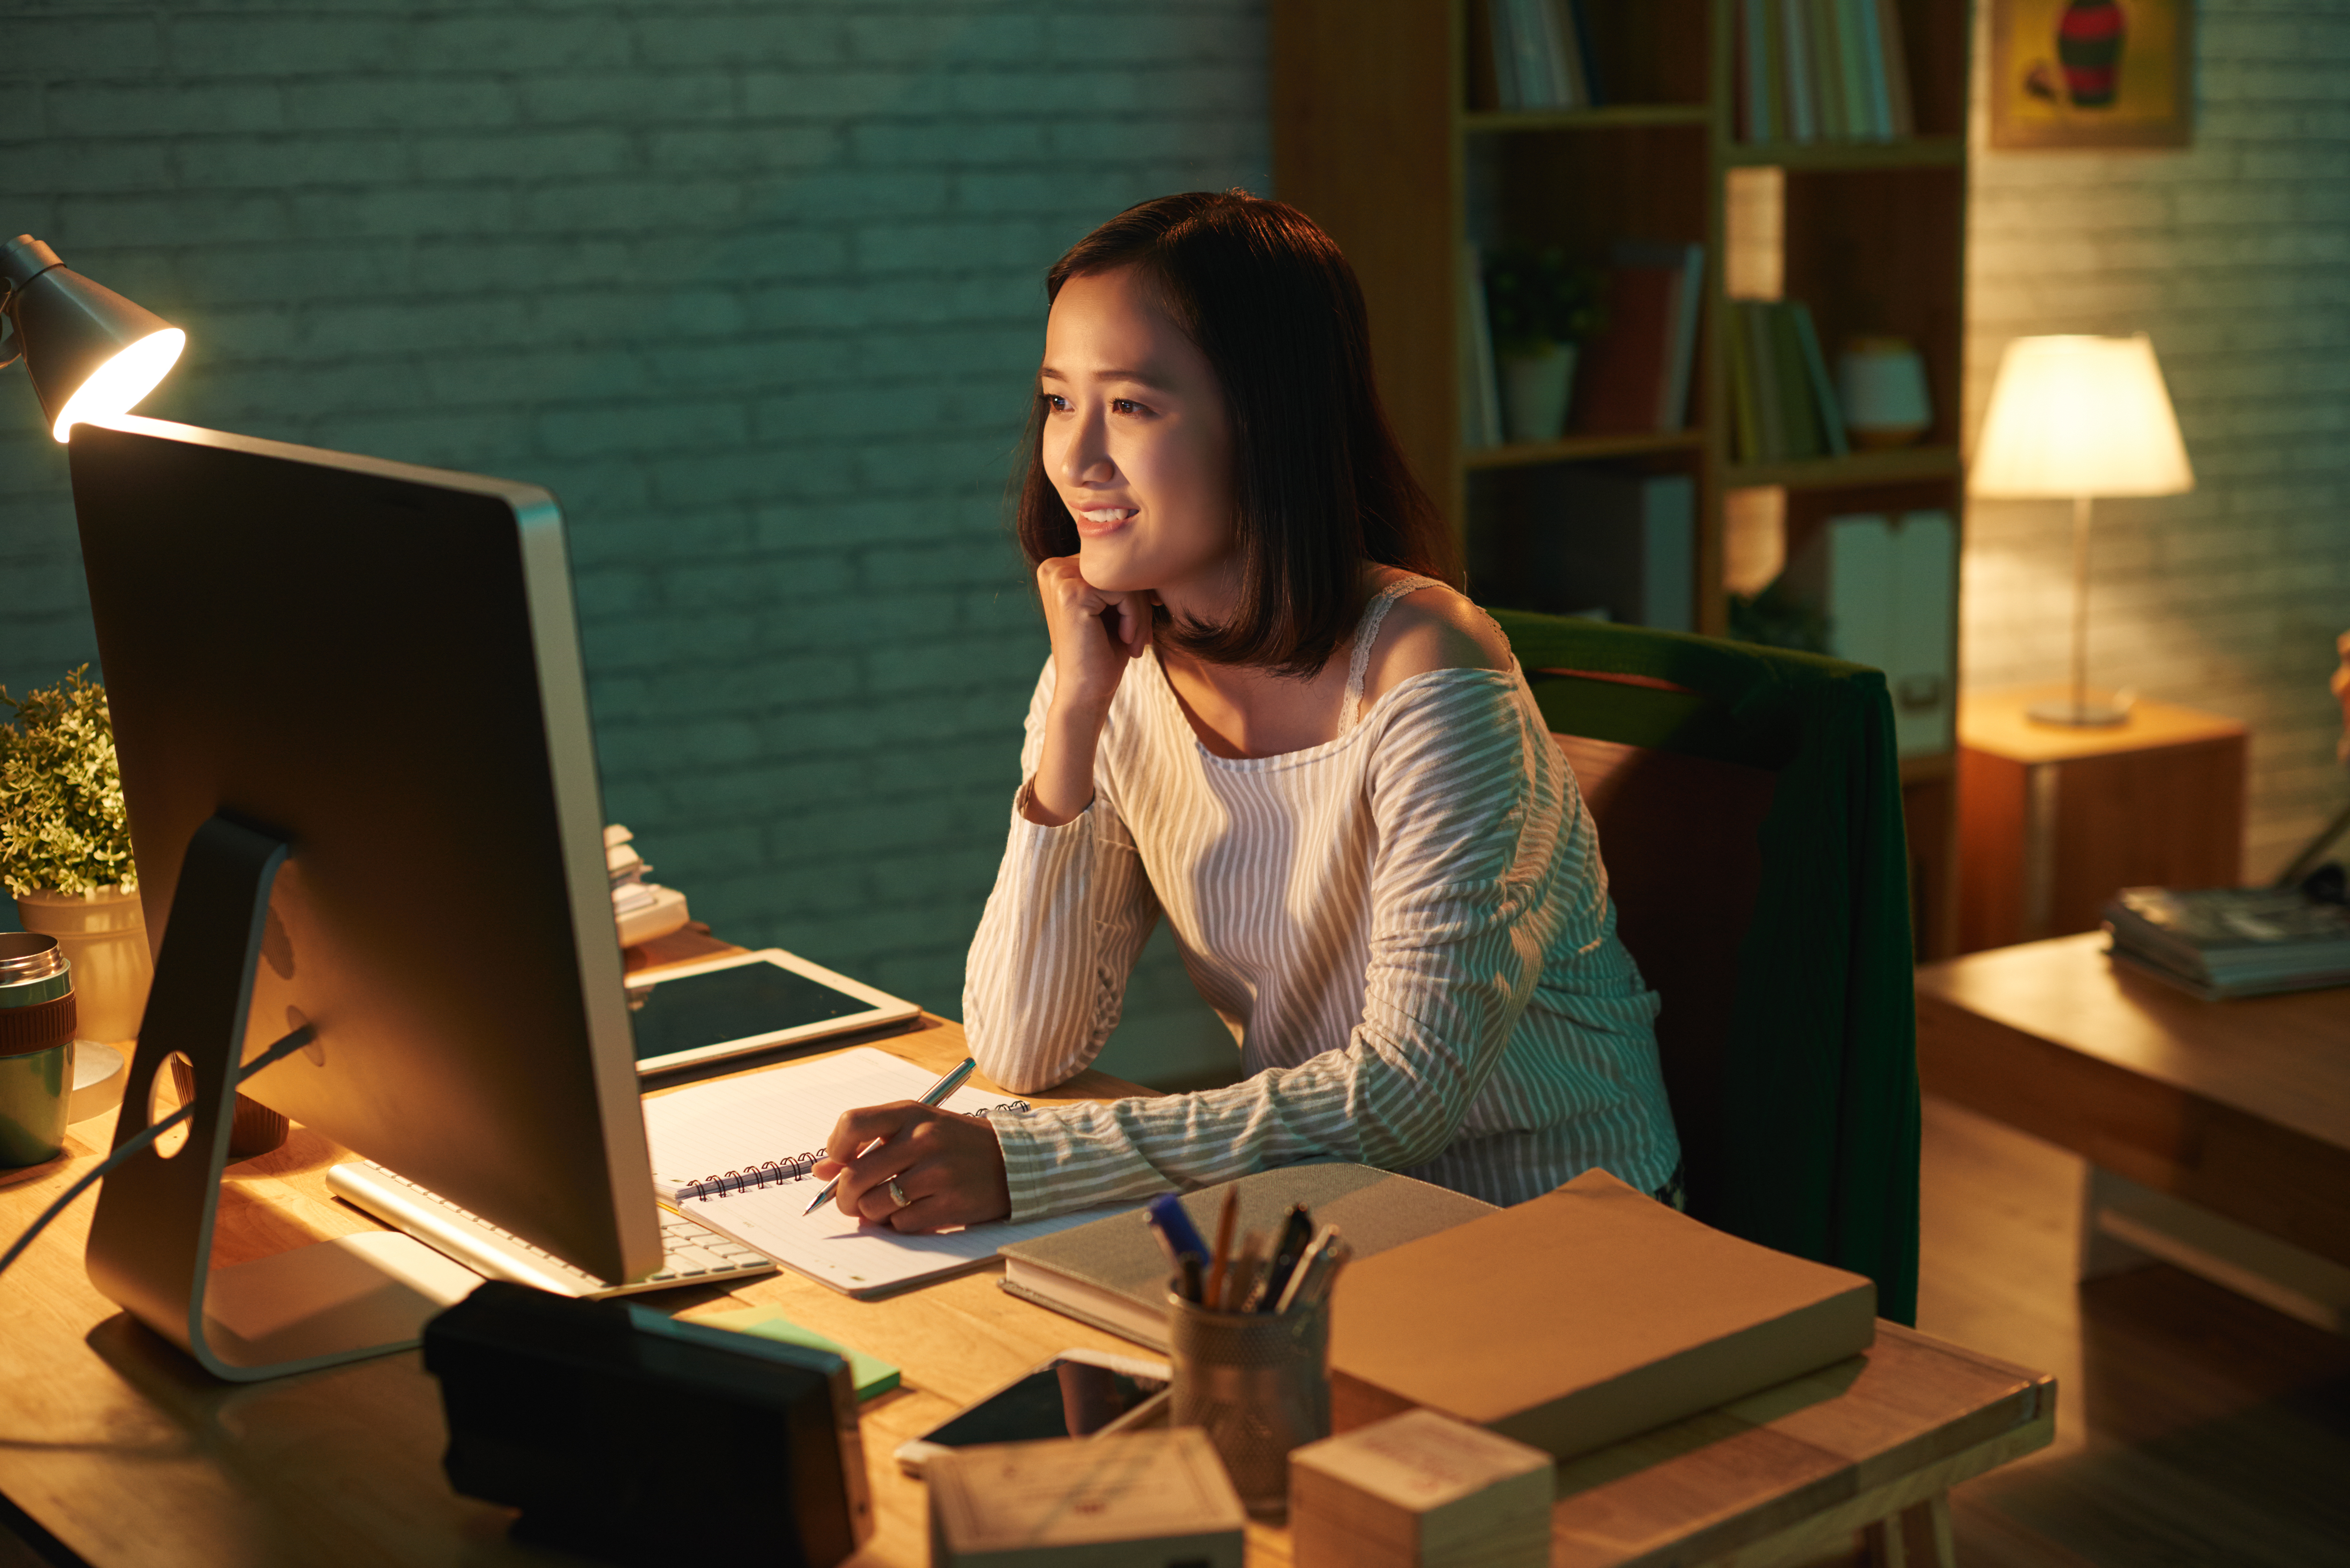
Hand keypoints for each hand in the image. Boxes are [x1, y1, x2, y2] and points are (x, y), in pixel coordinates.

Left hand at [812, 1101, 1010, 1232]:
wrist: (1014, 1160)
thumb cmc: (957, 1143)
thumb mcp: (917, 1128)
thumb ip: (869, 1144)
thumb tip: (820, 1171)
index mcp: (911, 1114)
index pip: (851, 1124)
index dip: (835, 1149)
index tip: (838, 1163)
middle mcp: (923, 1140)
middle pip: (855, 1176)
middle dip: (844, 1198)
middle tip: (850, 1202)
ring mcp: (938, 1173)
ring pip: (874, 1206)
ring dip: (872, 1214)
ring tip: (887, 1206)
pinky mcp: (951, 1204)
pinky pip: (901, 1225)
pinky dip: (899, 1225)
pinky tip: (913, 1213)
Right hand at [1037, 554, 1151, 716]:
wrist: (1085, 694)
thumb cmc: (1102, 653)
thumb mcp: (1113, 608)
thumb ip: (1122, 578)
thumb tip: (1154, 553)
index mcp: (1059, 568)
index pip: (1112, 562)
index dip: (1134, 591)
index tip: (1140, 623)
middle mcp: (1053, 567)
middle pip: (1118, 567)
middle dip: (1139, 602)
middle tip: (1141, 637)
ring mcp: (1059, 578)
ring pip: (1124, 578)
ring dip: (1140, 613)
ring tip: (1135, 642)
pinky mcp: (1072, 593)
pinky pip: (1123, 591)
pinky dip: (1135, 618)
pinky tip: (1127, 641)